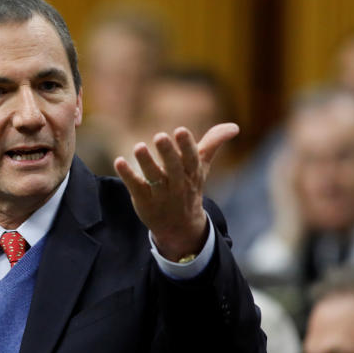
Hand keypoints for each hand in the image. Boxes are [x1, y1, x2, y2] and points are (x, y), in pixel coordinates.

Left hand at [114, 124, 238, 260]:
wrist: (179, 226)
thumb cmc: (189, 187)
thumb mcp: (201, 167)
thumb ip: (213, 143)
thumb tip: (234, 127)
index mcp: (192, 174)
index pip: (191, 159)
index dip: (186, 146)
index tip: (180, 130)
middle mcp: (177, 184)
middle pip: (173, 168)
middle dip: (168, 153)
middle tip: (160, 136)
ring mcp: (160, 194)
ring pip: (153, 178)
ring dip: (146, 162)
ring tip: (138, 147)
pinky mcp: (143, 200)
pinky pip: (136, 187)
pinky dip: (128, 175)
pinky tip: (119, 162)